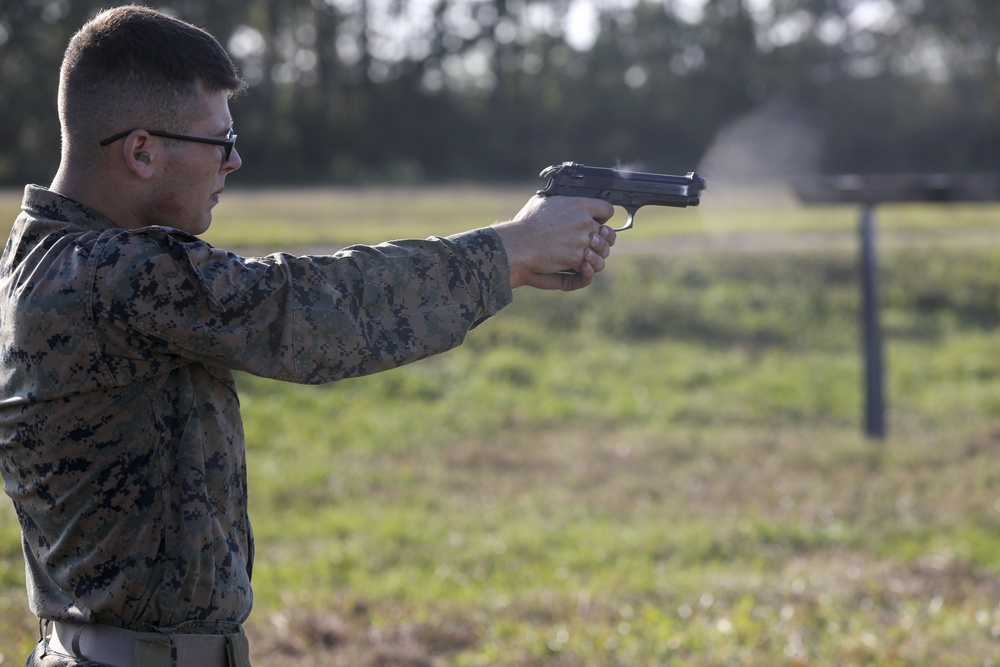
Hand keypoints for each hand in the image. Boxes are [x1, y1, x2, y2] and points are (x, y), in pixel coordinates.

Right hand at [492, 195, 616, 290]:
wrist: (520, 242)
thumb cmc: (527, 222)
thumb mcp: (542, 201)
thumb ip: (558, 200)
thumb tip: (557, 199)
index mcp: (579, 205)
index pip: (607, 209)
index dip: (604, 216)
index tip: (598, 221)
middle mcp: (585, 223)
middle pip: (607, 233)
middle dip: (601, 238)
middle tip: (592, 242)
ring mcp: (582, 241)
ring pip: (603, 251)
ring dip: (597, 254)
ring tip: (587, 255)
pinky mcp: (576, 258)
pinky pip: (591, 265)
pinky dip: (586, 268)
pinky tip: (578, 266)